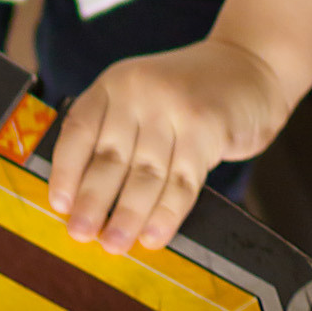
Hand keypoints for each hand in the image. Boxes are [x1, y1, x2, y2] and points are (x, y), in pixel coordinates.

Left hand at [47, 38, 289, 252]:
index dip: (66, 169)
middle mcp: (140, 90)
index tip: (59, 204)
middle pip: (110, 156)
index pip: (79, 128)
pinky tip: (153, 236)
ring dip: (127, 215)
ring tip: (114, 244)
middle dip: (93, 201)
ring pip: (146, 174)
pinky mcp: (207, 128)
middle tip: (81, 234)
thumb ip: (118, 133)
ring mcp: (174, 107)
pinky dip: (166, 214)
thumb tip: (85, 197)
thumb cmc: (191, 94)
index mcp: (116, 84)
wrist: (252, 66)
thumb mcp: (145, 97)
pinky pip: (182, 182)